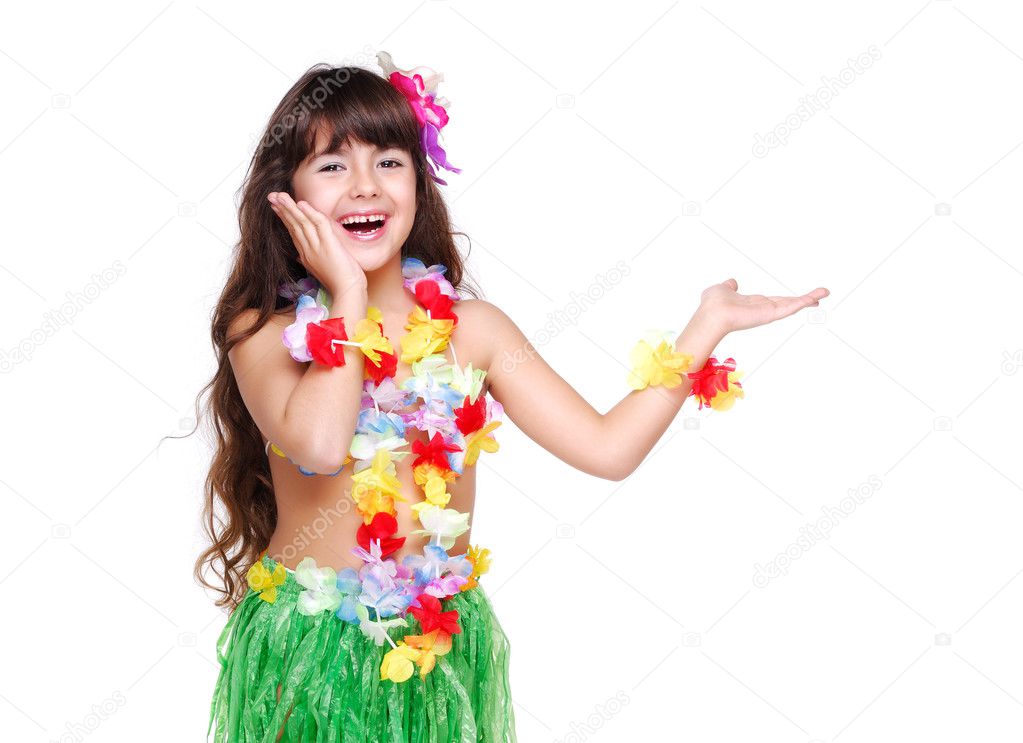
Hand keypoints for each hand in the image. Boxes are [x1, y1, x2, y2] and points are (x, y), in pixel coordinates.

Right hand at [268, 192, 366, 296]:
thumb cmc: (340, 282)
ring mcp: (317, 248)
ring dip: (291, 208)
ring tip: (281, 195)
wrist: (348, 291)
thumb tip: (300, 257)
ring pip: (301, 223)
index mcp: (306, 255)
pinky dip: (310, 213)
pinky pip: (319, 226)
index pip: (293, 232)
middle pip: (293, 226)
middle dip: (282, 209)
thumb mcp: (321, 269)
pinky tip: (302, 204)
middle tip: (272, 196)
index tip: (276, 207)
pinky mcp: (329, 246)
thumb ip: (312, 259)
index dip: (285, 218)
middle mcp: (308, 250)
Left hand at [695, 278, 828, 335]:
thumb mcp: (722, 289)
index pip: (775, 301)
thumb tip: (732, 283)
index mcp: (754, 304)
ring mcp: (768, 312)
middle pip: (789, 303)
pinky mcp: (771, 314)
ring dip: (810, 298)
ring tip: (825, 292)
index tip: (800, 297)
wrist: (712, 313)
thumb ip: (729, 286)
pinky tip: (816, 297)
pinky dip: (804, 301)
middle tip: (821, 295)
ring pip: (793, 304)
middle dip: (805, 299)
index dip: (788, 298)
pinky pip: (791, 307)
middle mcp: (763, 309)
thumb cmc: (713, 304)